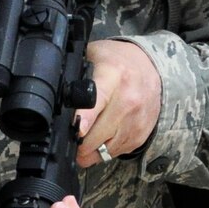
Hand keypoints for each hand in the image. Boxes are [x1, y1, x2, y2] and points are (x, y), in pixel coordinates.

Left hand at [73, 38, 161, 168]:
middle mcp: (128, 100)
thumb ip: (75, 71)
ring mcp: (136, 121)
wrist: (153, 68)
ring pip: (104, 150)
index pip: (99, 100)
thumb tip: (55, 91)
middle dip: (78, 142)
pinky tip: (101, 137)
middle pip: (96, 135)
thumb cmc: (119, 61)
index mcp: (113, 76)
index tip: (77, 130)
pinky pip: (115, 153)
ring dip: (90, 150)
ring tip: (84, 139)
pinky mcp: (140, 135)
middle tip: (69, 137)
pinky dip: (104, 149)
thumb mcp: (94, 54)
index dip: (85, 118)